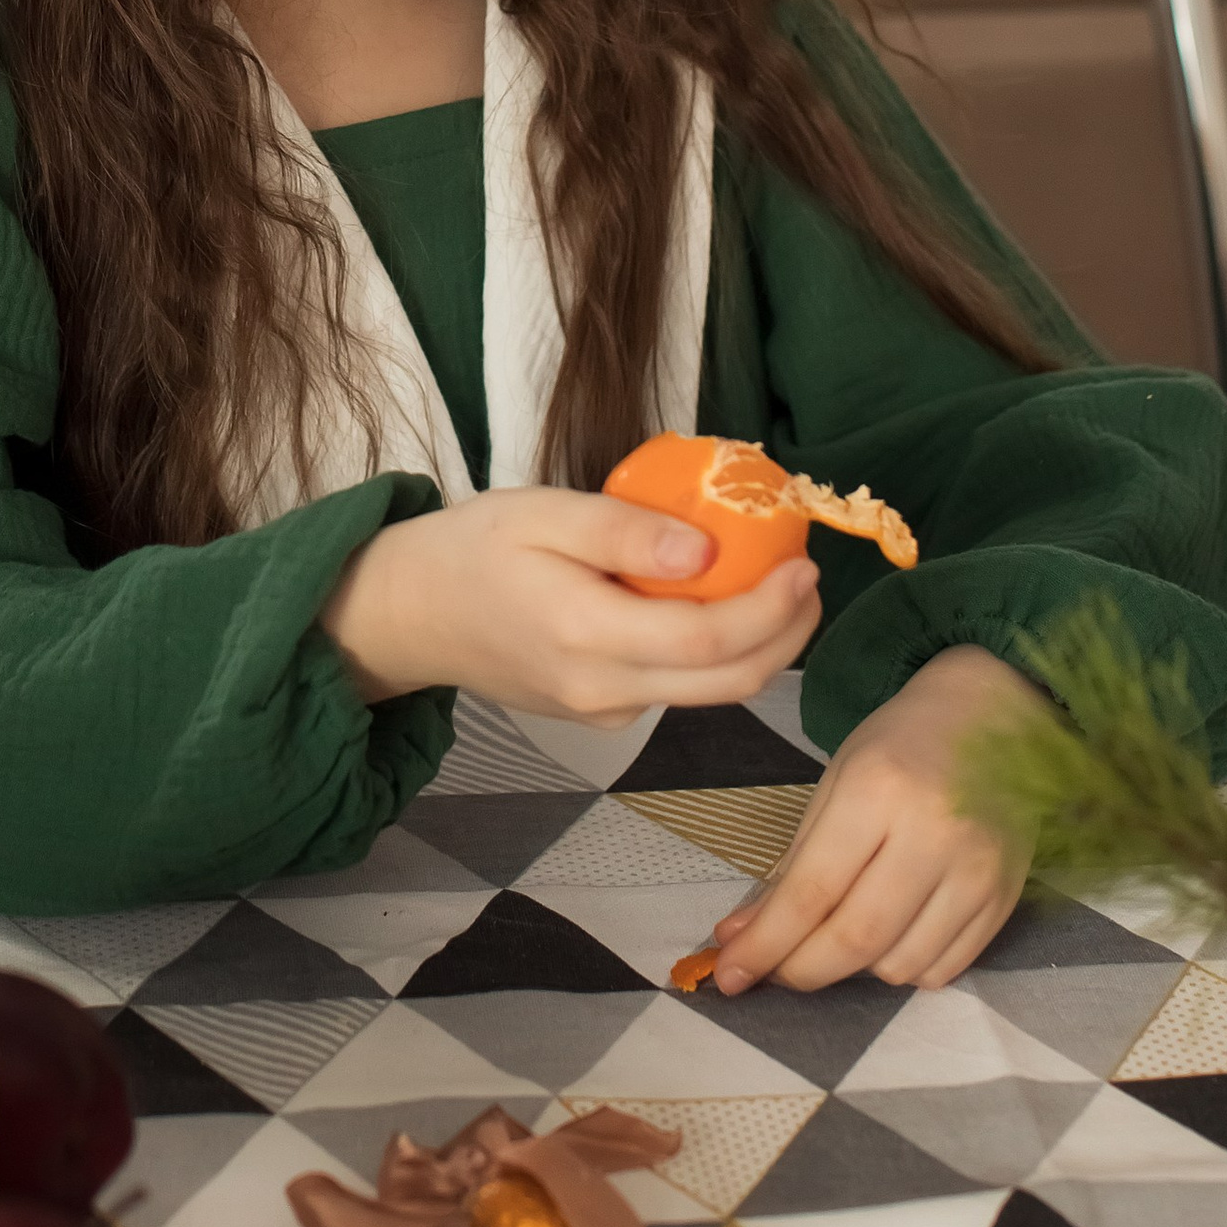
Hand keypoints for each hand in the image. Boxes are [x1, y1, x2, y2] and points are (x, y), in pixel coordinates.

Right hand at [321, 488, 818, 724]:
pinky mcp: (600, 713)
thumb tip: (709, 551)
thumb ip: (625, 530)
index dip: (771, 609)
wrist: (415, 612)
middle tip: (810, 578)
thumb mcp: (544, 513)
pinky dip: (713, 651)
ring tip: (776, 582)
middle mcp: (601, 689)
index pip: (707, 638)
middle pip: (726, 682)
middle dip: (787, 636)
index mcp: (585, 635)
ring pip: (706, 691)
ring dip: (758, 646)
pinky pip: (675, 687)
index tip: (804, 563)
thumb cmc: (477, 548)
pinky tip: (712, 602)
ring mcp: (602, 711)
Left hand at [704, 646, 1043, 994]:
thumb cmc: (900, 745)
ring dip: (853, 969)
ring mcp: (977, 870)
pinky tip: (886, 938)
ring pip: (899, 966)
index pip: (812, 891)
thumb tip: (743, 937)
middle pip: (856, 939)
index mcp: (877, 791)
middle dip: (800, 970)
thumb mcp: (835, 784)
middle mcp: (933, 834)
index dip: (765, 944)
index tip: (729, 973)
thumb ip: (793, 866)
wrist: (992, 716)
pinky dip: (903, 968)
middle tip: (769, 974)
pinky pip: (942, 969)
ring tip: (836, 935)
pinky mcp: (1004, 897)